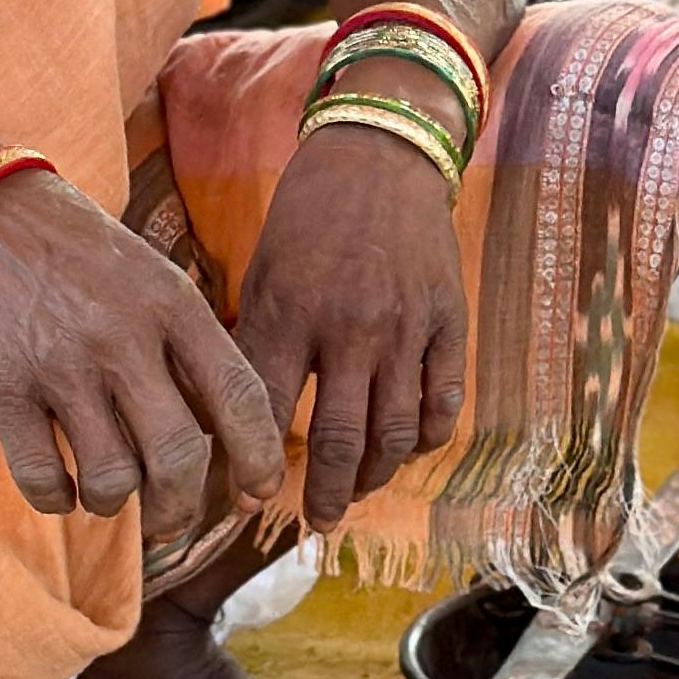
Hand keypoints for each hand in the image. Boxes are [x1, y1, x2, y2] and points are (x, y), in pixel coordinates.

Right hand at [0, 161, 284, 551]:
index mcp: (171, 304)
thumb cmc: (80, 257)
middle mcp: (121, 336)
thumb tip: (230, 441)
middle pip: (179, 456)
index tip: (261, 490)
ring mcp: (59, 365)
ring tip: (108, 494)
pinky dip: (57, 501)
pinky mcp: (2, 389)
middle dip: (181, 508)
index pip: (240, 396)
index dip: (260, 457)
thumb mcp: (151, 277)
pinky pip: (41, 479)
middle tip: (171, 521)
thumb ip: (189, 347)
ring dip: (114, 504)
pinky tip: (61, 490)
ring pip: (111, 479)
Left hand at [234, 125, 469, 528]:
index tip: (246, 500)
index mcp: (288, 310)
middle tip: (315, 522)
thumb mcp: (262, 270)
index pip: (268, 411)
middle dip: (325, 495)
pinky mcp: (447, 321)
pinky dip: (425, 438)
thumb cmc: (306, 216)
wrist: (379, 156)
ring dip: (375, 477)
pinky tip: (406, 451)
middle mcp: (348, 326)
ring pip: (394, 433)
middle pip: (339, 440)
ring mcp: (404, 326)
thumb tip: (230, 417)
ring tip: (357, 494)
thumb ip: (256, 342)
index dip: (254, 465)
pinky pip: (442, 402)